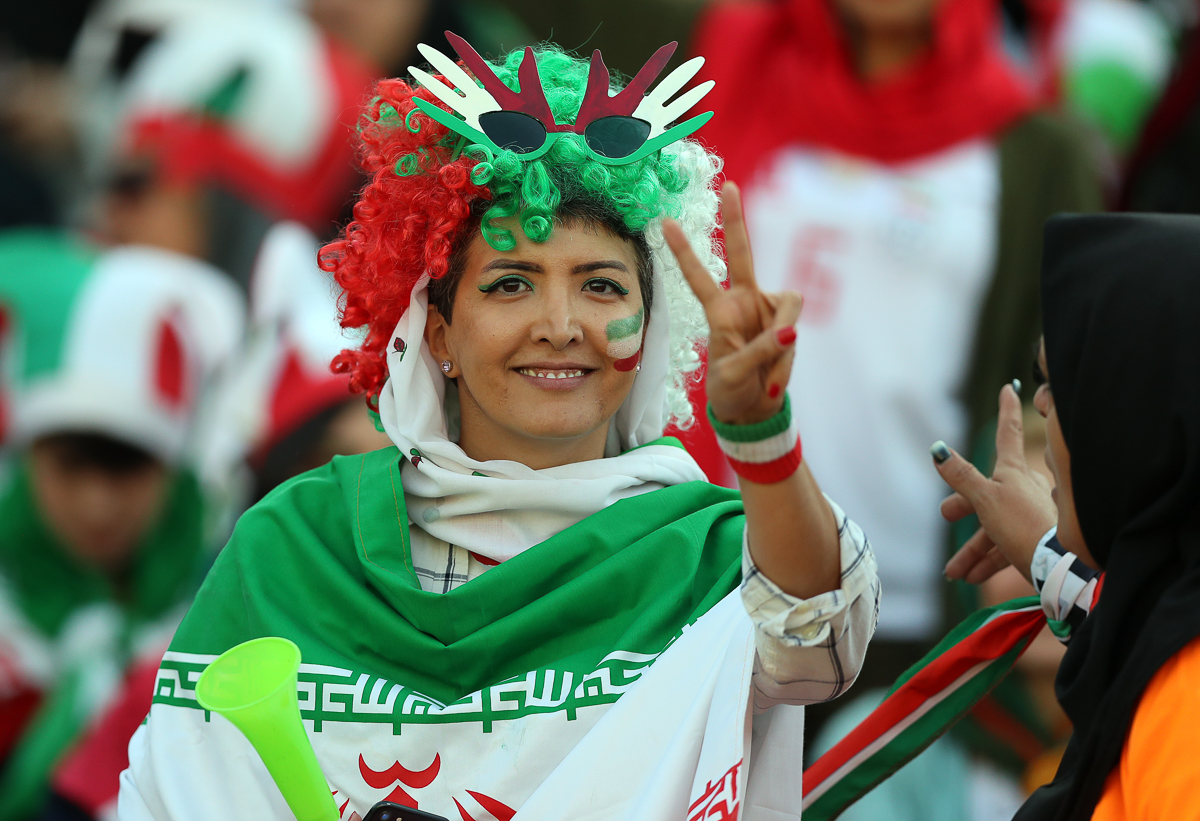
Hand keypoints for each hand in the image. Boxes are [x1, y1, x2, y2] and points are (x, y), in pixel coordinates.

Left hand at [662, 181, 801, 424]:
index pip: (699, 277)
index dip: (685, 252)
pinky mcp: (787, 323)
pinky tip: (774, 383)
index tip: (666, 222)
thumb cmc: (733, 388)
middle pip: (743, 254)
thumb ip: (758, 352)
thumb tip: (789, 332)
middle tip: (729, 187)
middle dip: (736, 221)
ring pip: (786, 310)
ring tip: (767, 378)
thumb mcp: (734, 375)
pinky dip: (784, 362)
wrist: (755, 408)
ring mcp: (768, 310)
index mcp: (719, 311)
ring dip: (778, 347)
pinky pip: (793, 335)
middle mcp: (743, 301)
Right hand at [935, 383, 1057, 584]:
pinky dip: (986, 562)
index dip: (1006, 409)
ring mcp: (1030, 514)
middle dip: (963, 506)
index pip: (1007, 433)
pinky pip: (1004, 548)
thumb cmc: (1022, 526)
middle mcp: (1023, 488)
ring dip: (971, 550)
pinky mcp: (1034, 540)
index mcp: (1013, 472)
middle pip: (986, 490)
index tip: (1010, 387)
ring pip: (991, 527)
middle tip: (947, 515)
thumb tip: (937, 449)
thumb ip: (961, 476)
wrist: (1059, 569)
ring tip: (954, 571)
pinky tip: (971, 578)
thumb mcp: (985, 500)